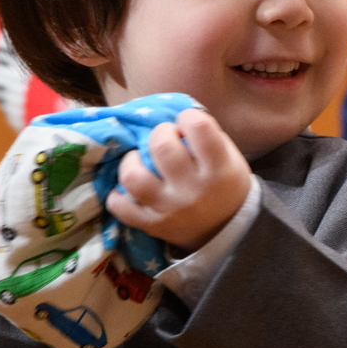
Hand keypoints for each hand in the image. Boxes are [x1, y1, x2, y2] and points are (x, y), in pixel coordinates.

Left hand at [108, 107, 251, 249]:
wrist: (226, 231)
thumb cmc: (224, 184)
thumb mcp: (229, 157)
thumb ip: (205, 136)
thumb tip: (172, 116)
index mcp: (218, 168)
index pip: (198, 126)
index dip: (187, 117)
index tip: (185, 123)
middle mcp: (193, 189)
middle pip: (162, 146)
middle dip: (159, 133)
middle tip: (163, 139)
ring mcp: (169, 209)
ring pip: (133, 176)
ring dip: (131, 161)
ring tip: (139, 161)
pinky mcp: (152, 225)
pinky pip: (120, 207)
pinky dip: (118, 195)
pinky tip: (128, 189)